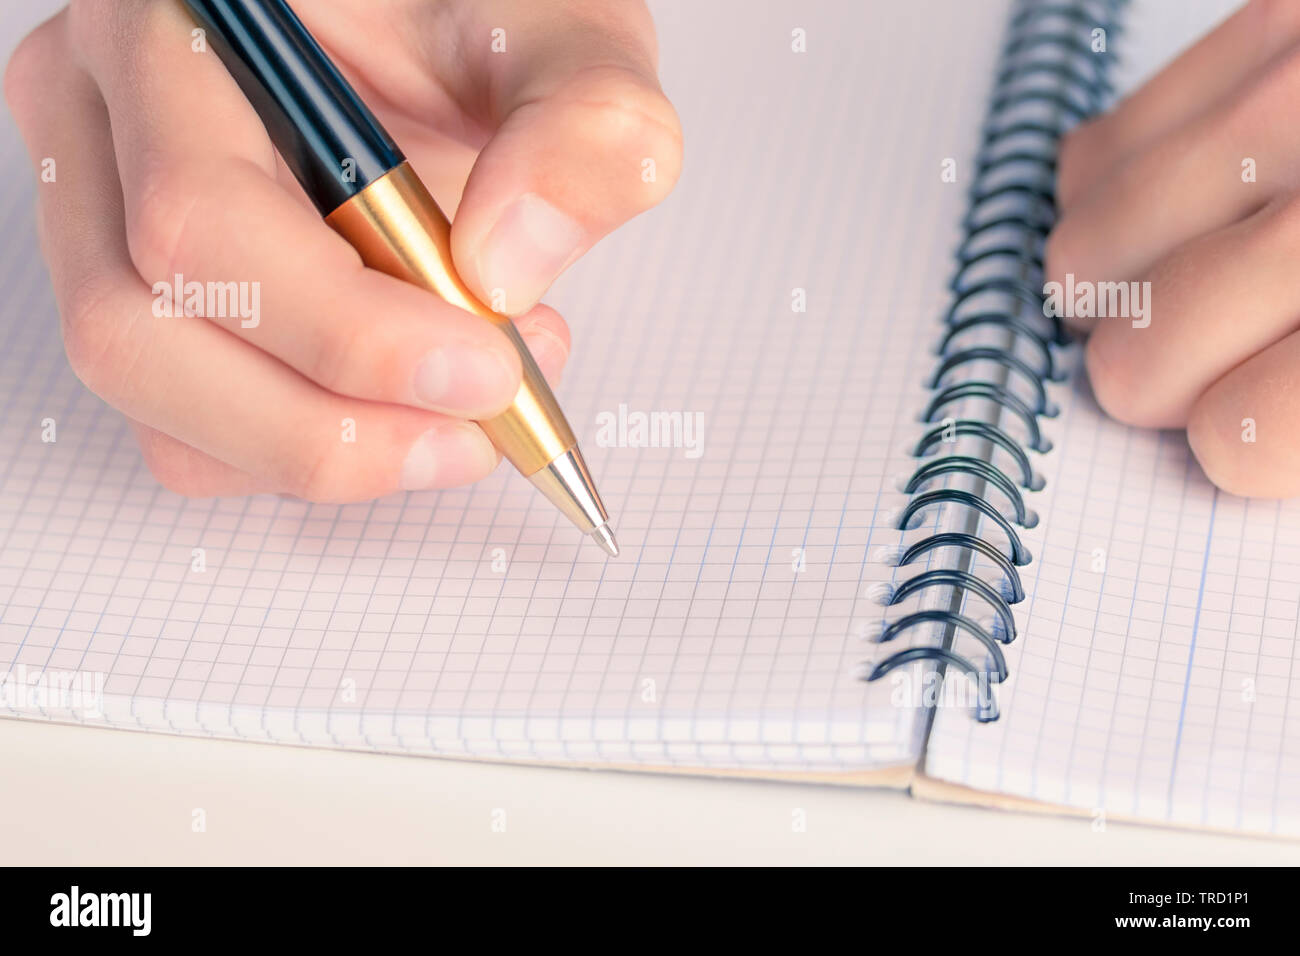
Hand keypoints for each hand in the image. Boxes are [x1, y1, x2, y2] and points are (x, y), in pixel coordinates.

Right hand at [3, 0, 681, 499]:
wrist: (464, 53)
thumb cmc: (483, 27)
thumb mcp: (564, 42)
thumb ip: (583, 127)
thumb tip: (505, 266)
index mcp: (174, 30)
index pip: (201, 214)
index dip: (344, 331)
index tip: (484, 371)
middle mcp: (104, 127)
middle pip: (140, 334)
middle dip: (328, 427)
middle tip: (478, 428)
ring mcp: (106, 226)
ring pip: (159, 408)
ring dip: (328, 453)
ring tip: (468, 412)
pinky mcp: (152, 309)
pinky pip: (194, 437)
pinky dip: (314, 455)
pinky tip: (413, 408)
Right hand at [1046, 0, 1299, 496]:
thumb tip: (1241, 444)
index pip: (1239, 434)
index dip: (1251, 444)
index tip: (1280, 416)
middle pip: (1136, 362)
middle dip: (1171, 377)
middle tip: (1233, 347)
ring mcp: (1286, 96)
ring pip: (1082, 259)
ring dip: (1127, 289)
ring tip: (1202, 268)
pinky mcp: (1255, 31)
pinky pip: (1089, 161)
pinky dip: (1121, 198)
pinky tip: (1195, 202)